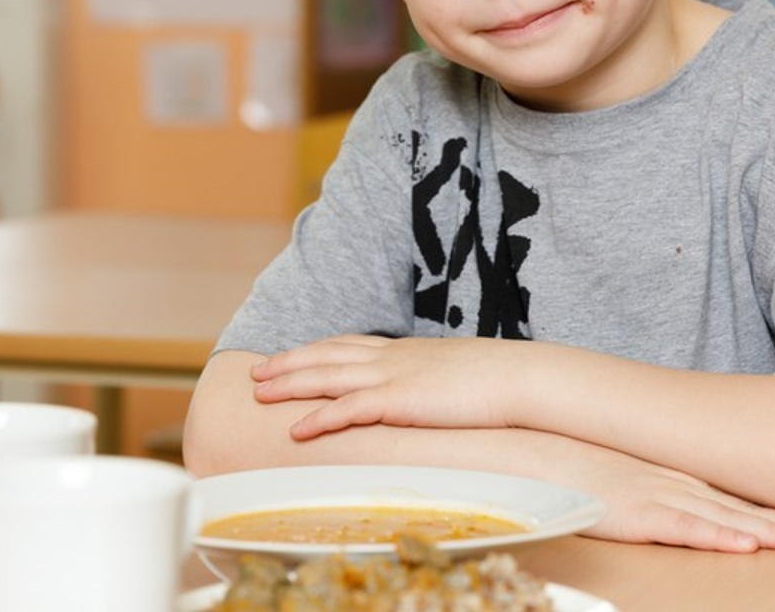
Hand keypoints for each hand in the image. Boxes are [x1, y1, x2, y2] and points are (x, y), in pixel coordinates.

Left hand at [249, 335, 518, 438]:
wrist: (517, 377)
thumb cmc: (494, 379)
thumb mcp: (452, 373)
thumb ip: (430, 379)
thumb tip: (424, 391)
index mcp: (403, 350)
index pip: (347, 344)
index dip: (314, 350)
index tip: (289, 355)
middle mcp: (390, 357)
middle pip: (327, 355)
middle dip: (289, 362)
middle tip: (256, 371)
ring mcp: (393, 376)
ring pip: (327, 376)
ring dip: (290, 384)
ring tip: (260, 393)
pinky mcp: (399, 400)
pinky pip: (349, 409)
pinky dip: (318, 418)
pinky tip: (296, 429)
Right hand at [569, 448, 774, 552]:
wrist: (543, 453)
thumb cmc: (588, 468)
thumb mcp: (635, 475)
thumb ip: (668, 488)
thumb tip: (701, 506)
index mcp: (682, 477)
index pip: (743, 497)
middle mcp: (679, 483)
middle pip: (746, 508)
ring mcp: (660, 496)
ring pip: (727, 518)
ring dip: (770, 531)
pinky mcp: (638, 513)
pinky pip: (685, 528)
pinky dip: (717, 536)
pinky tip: (744, 545)